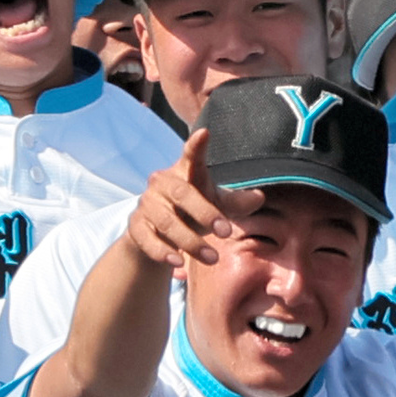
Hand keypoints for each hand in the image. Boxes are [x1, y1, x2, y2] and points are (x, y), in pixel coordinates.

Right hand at [127, 128, 253, 272]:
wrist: (154, 235)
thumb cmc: (190, 212)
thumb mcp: (214, 206)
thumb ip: (235, 203)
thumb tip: (259, 197)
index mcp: (184, 173)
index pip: (191, 156)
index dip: (196, 146)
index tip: (205, 133)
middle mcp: (162, 183)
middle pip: (182, 194)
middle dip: (205, 213)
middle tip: (226, 232)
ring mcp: (147, 204)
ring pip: (168, 222)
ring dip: (191, 242)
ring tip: (212, 258)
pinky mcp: (136, 226)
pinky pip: (149, 239)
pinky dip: (163, 252)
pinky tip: (178, 263)